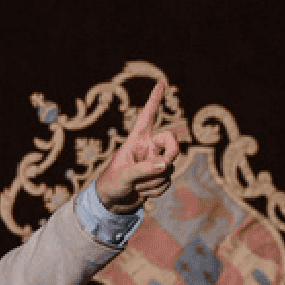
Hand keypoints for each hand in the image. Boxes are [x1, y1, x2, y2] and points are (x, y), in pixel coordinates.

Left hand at [94, 79, 178, 211]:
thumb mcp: (124, 174)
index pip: (147, 116)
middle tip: (164, 164)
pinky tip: (141, 192)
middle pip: (172, 143)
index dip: (154, 100)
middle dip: (173, 153)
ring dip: (153, 181)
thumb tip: (165, 164)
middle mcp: (149, 148)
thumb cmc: (112, 183)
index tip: (161, 82)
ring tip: (135, 186)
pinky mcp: (159, 177)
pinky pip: (167, 182)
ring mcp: (155, 163)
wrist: (111, 202)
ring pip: (169, 168)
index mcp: (137, 140)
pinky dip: (155, 190)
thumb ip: (143, 168)